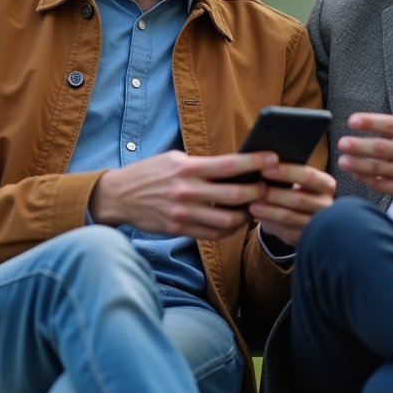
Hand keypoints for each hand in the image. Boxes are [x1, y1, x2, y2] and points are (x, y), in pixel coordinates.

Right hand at [89, 150, 276, 239]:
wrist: (118, 196)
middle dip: (258, 192)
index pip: (230, 165)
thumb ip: (202, 164)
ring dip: (247, 216)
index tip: (274, 158)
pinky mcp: (179, 229)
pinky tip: (235, 221)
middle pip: (236, 195)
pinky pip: (213, 234)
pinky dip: (229, 229)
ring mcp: (184, 213)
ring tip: (255, 208)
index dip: (255, 162)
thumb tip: (235, 166)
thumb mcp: (174, 160)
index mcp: (188, 168)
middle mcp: (188, 191)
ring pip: (228, 220)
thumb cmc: (150, 173)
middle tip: (270, 188)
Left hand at [249, 163, 336, 247]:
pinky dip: (269, 223)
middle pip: (298, 198)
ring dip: (268, 210)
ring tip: (252, 204)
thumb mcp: (297, 181)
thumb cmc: (295, 192)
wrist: (302, 217)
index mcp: (325, 185)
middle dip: (274, 194)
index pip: (307, 175)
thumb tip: (264, 162)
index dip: (285, 172)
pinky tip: (257, 217)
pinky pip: (285, 231)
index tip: (264, 169)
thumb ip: (287, 173)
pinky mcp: (305, 238)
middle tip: (255, 189)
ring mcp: (317, 224)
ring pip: (289, 217)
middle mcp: (326, 205)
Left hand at [337, 87, 392, 221]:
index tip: (354, 121)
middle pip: (381, 147)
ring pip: (378, 168)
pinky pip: (382, 185)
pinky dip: (367, 180)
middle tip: (342, 142)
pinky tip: (357, 175)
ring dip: (357, 163)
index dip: (371, 122)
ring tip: (343, 159)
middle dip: (358, 145)